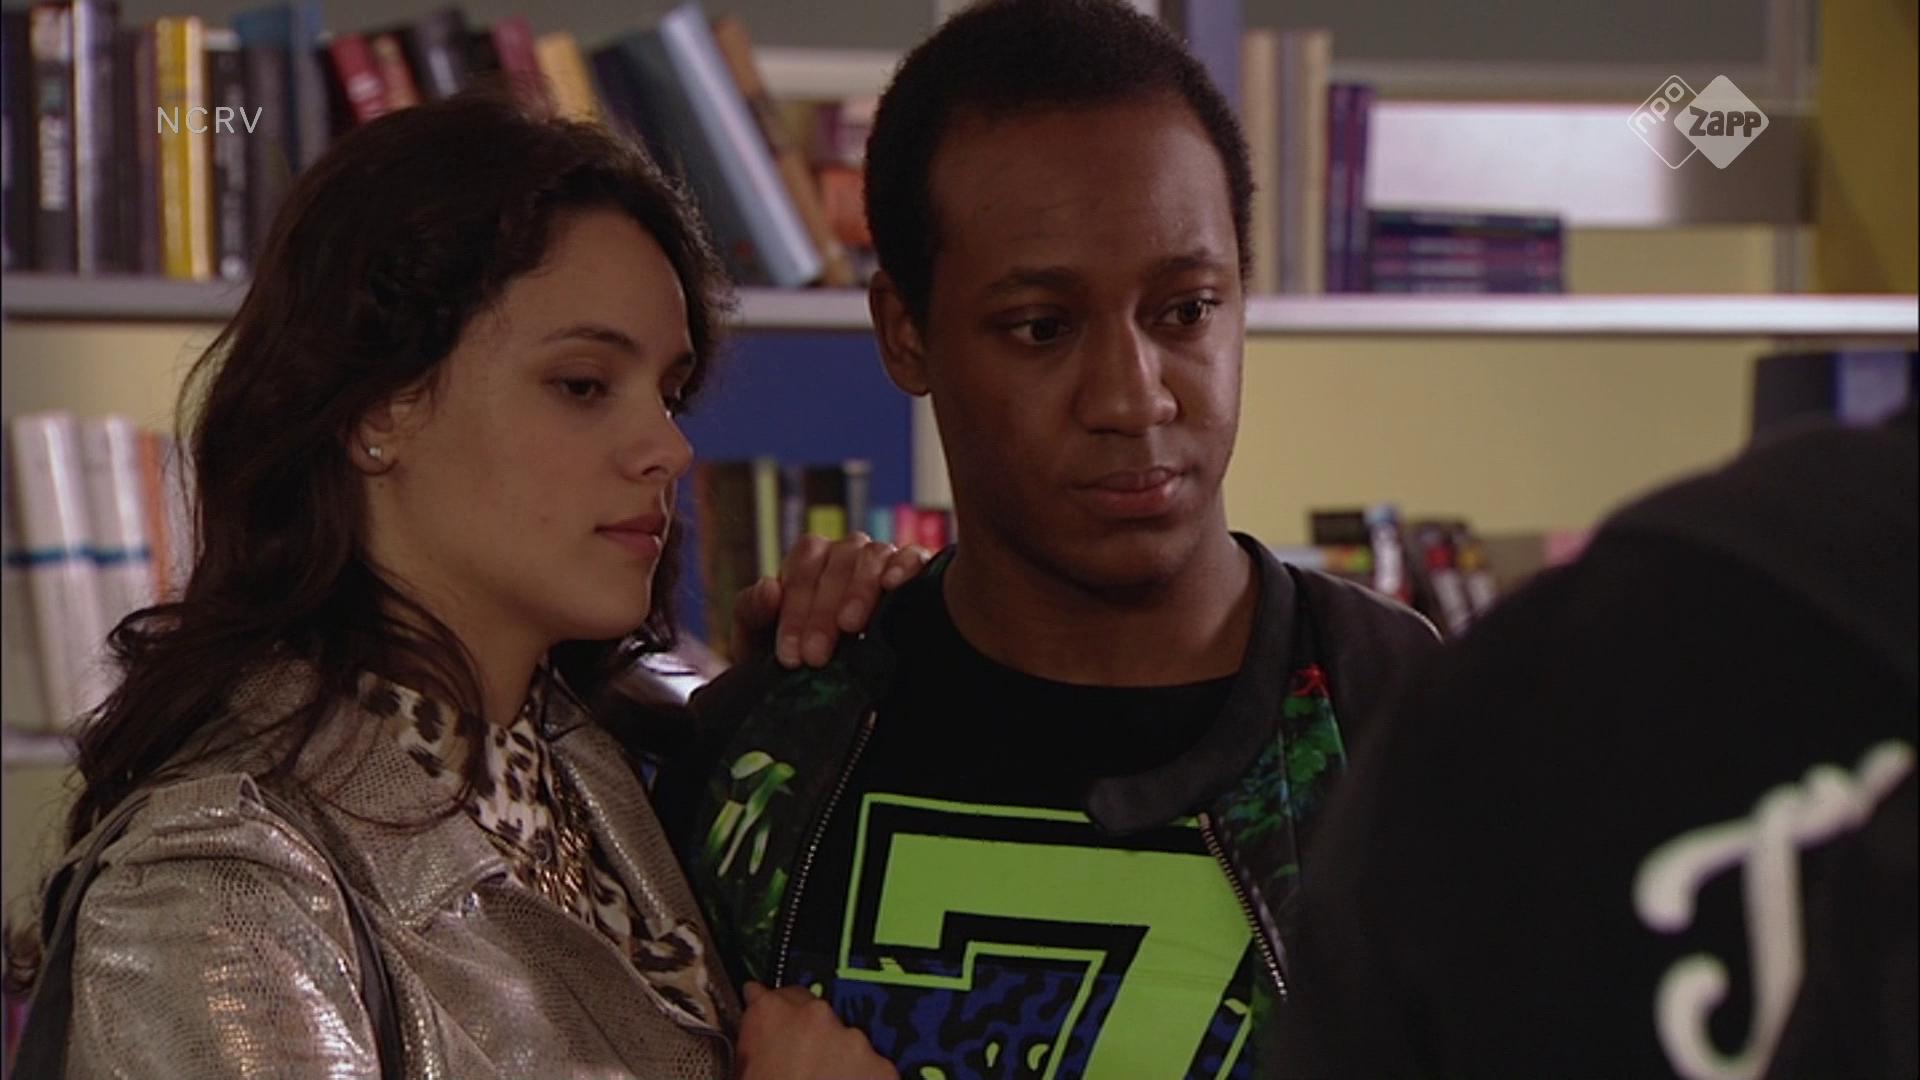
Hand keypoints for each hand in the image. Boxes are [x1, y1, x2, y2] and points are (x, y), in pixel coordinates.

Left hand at [731, 534, 930, 667]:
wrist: (834, 689)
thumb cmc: (798, 656)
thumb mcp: (759, 642)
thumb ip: (752, 612)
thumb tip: (769, 588)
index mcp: (809, 559)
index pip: (802, 568)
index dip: (794, 611)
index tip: (791, 656)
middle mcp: (847, 552)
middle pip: (837, 564)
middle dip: (822, 613)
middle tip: (816, 657)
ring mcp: (882, 559)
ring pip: (872, 556)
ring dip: (859, 591)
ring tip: (851, 627)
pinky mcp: (916, 569)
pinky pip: (913, 556)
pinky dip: (904, 566)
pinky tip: (894, 585)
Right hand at [734, 982, 893, 1078]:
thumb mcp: (743, 1074)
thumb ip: (754, 1049)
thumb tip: (758, 1045)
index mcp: (771, 1016)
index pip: (774, 995)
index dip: (776, 1015)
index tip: (777, 1026)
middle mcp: (816, 1018)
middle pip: (815, 1017)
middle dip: (809, 1039)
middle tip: (800, 1072)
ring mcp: (854, 1042)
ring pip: (847, 1043)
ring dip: (838, 1062)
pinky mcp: (882, 1068)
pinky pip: (872, 1069)